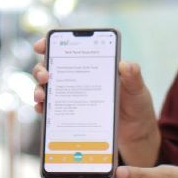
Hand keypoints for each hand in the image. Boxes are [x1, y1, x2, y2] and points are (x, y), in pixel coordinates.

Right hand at [32, 38, 160, 165]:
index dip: (50, 44)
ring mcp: (73, 95)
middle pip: (51, 67)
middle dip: (41, 69)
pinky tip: (43, 111)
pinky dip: (43, 108)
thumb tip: (126, 65)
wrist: (136, 133)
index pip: (68, 49)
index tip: (40, 46)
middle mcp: (79, 77)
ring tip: (42, 96)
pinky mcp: (70, 113)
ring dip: (39, 89)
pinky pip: (51, 109)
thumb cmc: (137, 106)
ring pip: (47, 88)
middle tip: (45, 76)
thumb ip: (133, 77)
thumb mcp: (137, 90)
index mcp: (93, 64)